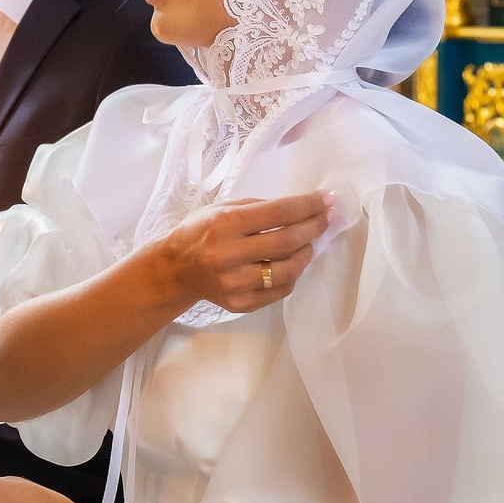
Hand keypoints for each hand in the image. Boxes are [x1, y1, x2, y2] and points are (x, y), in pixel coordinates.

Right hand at [142, 193, 330, 315]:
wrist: (176, 269)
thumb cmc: (201, 231)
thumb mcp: (223, 209)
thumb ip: (260, 209)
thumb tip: (303, 208)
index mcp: (225, 224)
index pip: (278, 213)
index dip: (308, 205)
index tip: (327, 199)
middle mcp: (229, 254)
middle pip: (287, 241)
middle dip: (314, 227)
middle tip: (327, 218)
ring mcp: (234, 283)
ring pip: (288, 270)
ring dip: (307, 253)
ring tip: (309, 243)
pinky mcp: (240, 303)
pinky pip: (279, 290)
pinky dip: (292, 274)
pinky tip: (290, 263)